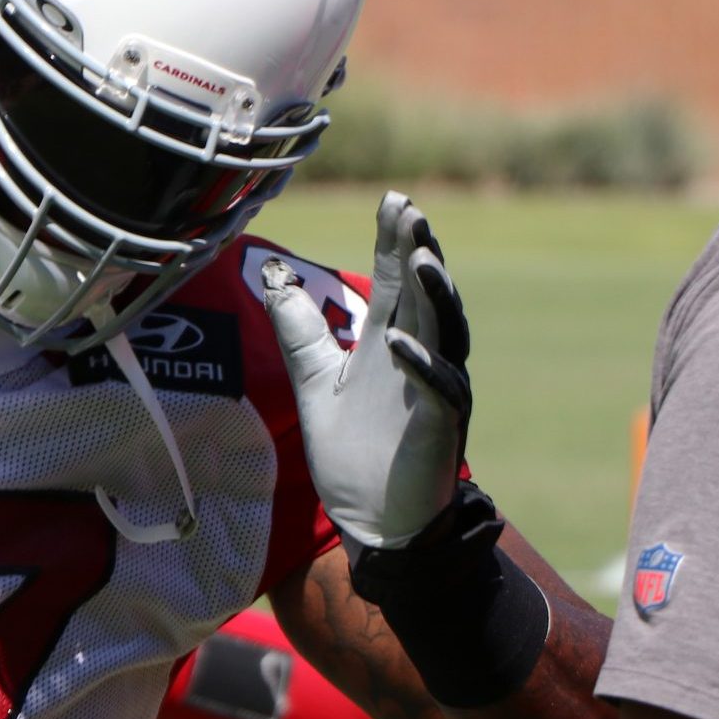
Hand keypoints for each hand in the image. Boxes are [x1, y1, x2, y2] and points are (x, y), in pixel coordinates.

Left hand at [263, 190, 474, 549]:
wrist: (373, 520)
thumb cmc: (353, 451)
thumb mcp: (314, 380)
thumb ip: (299, 330)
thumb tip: (273, 278)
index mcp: (391, 341)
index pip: (396, 280)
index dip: (395, 241)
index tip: (393, 199)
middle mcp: (419, 358)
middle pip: (425, 295)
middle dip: (419, 252)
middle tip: (411, 212)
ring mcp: (434, 391)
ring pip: (446, 333)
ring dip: (434, 297)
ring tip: (421, 259)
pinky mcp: (440, 428)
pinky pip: (439, 390)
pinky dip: (421, 365)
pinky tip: (399, 342)